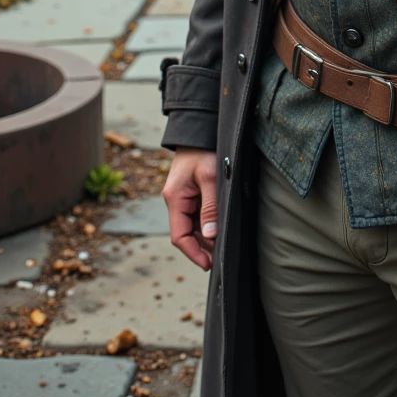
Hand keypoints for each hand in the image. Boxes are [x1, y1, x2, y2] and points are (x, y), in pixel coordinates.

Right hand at [163, 147, 218, 269]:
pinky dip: (207, 226)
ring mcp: (183, 199)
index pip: (179, 236)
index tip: (209, 264)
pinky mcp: (191, 195)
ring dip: (205, 238)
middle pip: (185, 234)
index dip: (193, 253)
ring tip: (222, 247)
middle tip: (221, 258)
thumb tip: (210, 236)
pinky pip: (197, 217)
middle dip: (202, 248)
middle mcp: (175, 201)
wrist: (198, 131)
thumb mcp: (209, 178)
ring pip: (192, 227)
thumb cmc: (203, 151)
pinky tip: (219, 231)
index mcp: (174, 199)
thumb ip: (210, 207)